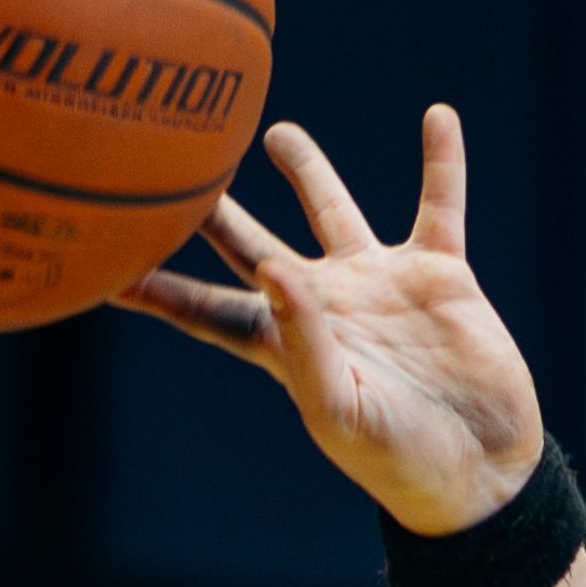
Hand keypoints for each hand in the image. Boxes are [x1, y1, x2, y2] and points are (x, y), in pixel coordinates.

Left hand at [128, 107, 543, 534]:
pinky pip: (439, 206)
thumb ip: (306, 343)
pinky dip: (441, 163)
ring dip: (308, 170)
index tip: (103, 260)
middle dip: (215, 210)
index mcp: (285, 344)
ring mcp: (379, 285)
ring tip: (276, 130)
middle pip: (252, 244)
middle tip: (174, 160)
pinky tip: (437, 116)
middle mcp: (324, 304)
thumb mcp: (343, 410)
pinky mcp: (439, 276)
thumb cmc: (400, 459)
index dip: (157, 287)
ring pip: (332, 210)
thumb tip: (270, 269)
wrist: (481, 470)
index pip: (204, 308)